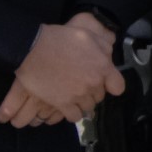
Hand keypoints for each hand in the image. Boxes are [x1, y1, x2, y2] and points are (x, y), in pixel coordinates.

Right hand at [1, 11, 120, 128]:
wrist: (34, 49)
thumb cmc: (61, 38)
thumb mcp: (89, 35)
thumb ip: (103, 48)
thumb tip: (108, 57)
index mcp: (103, 66)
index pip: (118, 86)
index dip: (111, 85)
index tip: (104, 83)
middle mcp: (94, 83)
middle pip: (99, 96)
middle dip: (93, 92)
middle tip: (82, 86)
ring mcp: (79, 94)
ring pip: (88, 107)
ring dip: (83, 103)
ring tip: (74, 96)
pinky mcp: (63, 103)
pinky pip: (74, 116)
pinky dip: (72, 113)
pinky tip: (67, 107)